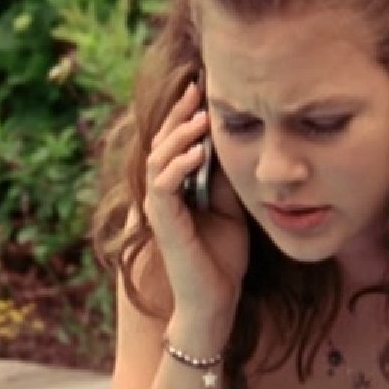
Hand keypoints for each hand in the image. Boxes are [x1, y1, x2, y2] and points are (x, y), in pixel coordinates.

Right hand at [142, 81, 248, 326]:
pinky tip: (197, 152)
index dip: (185, 114)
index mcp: (175, 188)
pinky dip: (178, 166)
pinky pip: (163, 187)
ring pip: (157, 160)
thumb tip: (232, 142)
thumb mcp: (230, 206)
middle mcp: (161, 194)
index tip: (204, 89)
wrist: (217, 299)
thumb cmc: (223, 256)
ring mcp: (158, 209)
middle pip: (160, 142)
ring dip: (178, 137)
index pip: (173, 141)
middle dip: (178, 114)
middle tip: (197, 88)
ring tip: (200, 119)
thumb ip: (224, 177)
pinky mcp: (163, 224)